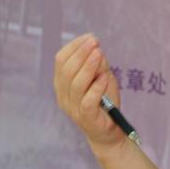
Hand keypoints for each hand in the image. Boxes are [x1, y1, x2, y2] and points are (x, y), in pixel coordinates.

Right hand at [52, 33, 123, 154]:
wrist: (108, 131)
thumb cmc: (104, 102)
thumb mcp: (102, 79)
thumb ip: (99, 65)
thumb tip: (96, 49)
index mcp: (62, 83)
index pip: (61, 60)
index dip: (74, 46)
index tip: (90, 37)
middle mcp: (63, 95)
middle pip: (66, 70)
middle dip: (81, 53)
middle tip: (95, 42)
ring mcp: (73, 107)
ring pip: (76, 84)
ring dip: (88, 66)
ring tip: (99, 53)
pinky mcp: (86, 117)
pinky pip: (88, 100)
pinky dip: (96, 87)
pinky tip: (104, 77)